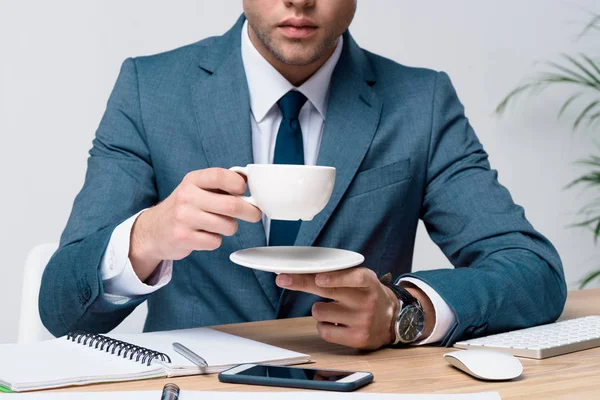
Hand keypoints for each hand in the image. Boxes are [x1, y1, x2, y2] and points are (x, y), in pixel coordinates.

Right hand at [129, 168, 261, 280]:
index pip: (220, 176)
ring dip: (230, 228)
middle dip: (250, 212)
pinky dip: (215, 240)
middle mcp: (186, 197)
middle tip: (254, 214)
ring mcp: (184, 218)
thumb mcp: (196, 188)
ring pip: (227, 226)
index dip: (238, 184)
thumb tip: (248, 181)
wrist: (153, 230)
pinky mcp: (184, 238)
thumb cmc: (184, 208)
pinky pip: (216, 241)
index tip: (245, 191)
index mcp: (192, 180)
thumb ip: (220, 185)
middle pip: (231, 205)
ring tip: (218, 225)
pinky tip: (204, 235)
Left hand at [276, 267, 398, 349]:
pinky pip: (324, 330)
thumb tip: (304, 271)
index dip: (336, 278)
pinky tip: (336, 323)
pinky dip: (323, 325)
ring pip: (319, 311)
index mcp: (368, 282)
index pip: (355, 278)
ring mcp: (362, 321)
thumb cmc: (368, 295)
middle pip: (328, 291)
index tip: (318, 277)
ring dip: (319, 309)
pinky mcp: (357, 339)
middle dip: (301, 283)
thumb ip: (340, 275)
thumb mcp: (362, 280)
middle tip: (282, 278)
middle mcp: (366, 301)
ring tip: (335, 309)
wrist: (393, 320)